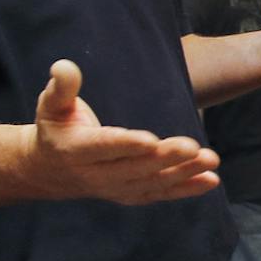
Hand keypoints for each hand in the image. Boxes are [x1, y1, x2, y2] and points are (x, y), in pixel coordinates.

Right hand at [31, 59, 219, 204]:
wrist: (49, 170)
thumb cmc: (56, 127)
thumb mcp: (51, 105)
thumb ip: (61, 88)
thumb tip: (64, 66)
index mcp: (76, 150)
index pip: (103, 148)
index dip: (126, 144)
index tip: (150, 140)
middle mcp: (97, 174)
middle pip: (134, 167)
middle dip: (165, 158)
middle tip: (192, 146)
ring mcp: (116, 188)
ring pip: (152, 182)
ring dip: (183, 172)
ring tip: (211, 160)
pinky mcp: (131, 194)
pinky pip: (160, 193)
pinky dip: (186, 189)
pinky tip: (211, 180)